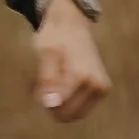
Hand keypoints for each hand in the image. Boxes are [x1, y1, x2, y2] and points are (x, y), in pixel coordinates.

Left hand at [35, 0, 111, 122]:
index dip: (43, 99)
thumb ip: (47, 80)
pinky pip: (80, 107)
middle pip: (67, 115)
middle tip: (42, 82)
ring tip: (52, 81)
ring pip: (74, 113)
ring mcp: (102, 89)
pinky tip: (62, 82)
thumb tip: (51, 105)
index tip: (36, 82)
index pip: (58, 107)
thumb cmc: (55, 37)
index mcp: (82, 76)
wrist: (73, 24)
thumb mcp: (44, 53)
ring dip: (59, 104)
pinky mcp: (102, 91)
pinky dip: (68, 100)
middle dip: (51, 103)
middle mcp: (97, 85)